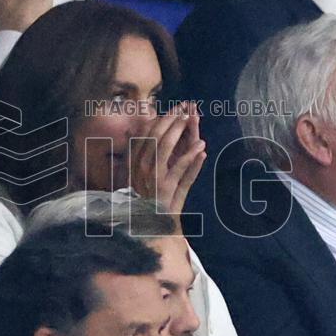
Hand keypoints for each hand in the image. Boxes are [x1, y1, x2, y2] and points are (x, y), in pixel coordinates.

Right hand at [129, 103, 205, 218]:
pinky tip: (201, 149)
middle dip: (172, 120)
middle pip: (156, 136)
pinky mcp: (166, 191)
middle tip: (186, 109)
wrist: (149, 227)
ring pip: (165, 149)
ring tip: (192, 120)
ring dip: (179, 133)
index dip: (162, 119)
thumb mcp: (140, 174)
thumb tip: (135, 127)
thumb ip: (140, 151)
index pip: (147, 134)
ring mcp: (153, 179)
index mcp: (134, 162)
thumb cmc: (147, 198)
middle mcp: (140, 168)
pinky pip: (180, 171)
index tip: (175, 109)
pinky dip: (191, 159)